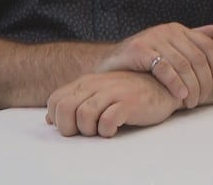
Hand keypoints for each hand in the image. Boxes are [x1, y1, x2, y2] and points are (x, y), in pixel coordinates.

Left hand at [45, 71, 179, 137]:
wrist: (162, 86)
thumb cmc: (128, 93)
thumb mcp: (97, 94)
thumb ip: (74, 102)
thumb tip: (50, 119)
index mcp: (86, 82)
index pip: (55, 101)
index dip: (58, 119)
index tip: (73, 126)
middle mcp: (97, 84)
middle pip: (65, 109)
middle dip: (70, 127)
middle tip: (85, 131)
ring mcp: (113, 92)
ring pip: (84, 115)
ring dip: (89, 130)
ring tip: (101, 129)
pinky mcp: (129, 102)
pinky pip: (107, 121)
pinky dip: (107, 130)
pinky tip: (114, 129)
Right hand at [95, 23, 212, 108]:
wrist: (109, 62)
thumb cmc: (141, 59)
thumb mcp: (168, 47)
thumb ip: (190, 39)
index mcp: (178, 30)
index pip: (207, 47)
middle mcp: (168, 31)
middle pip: (197, 58)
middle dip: (204, 81)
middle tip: (202, 99)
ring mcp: (153, 38)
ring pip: (183, 64)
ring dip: (191, 86)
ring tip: (191, 102)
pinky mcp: (140, 49)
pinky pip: (164, 68)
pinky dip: (175, 83)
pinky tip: (180, 95)